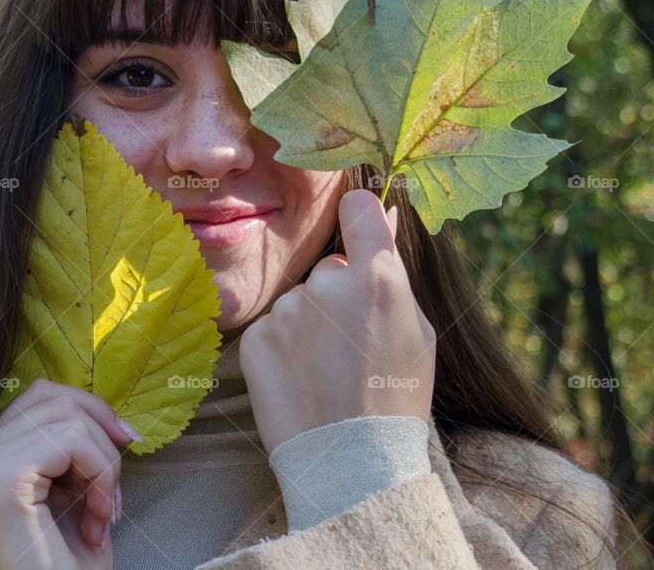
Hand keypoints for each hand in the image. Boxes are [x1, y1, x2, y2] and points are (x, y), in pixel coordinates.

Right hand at [0, 379, 138, 569]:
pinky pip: (72, 440)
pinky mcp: (0, 478)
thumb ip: (74, 440)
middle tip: (111, 497)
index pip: (40, 395)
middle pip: (55, 399)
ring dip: (105, 467)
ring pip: (69, 418)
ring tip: (102, 515)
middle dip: (101, 441)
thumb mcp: (72, 486)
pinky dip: (100, 475)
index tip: (122, 447)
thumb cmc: (67, 563)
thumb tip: (112, 414)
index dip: (90, 412)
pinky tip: (96, 521)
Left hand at [239, 189, 435, 454]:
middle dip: (338, 292)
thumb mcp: (417, 331)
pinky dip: (283, 346)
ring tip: (325, 370)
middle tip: (350, 343)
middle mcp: (326, 284)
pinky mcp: (255, 337)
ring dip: (309, 322)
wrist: (351, 464)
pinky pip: (273, 326)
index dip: (359, 215)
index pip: (357, 207)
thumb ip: (393, 272)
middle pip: (329, 266)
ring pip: (299, 300)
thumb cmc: (397, 398)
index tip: (358, 226)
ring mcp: (286, 310)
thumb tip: (383, 213)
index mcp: (377, 277)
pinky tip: (301, 378)